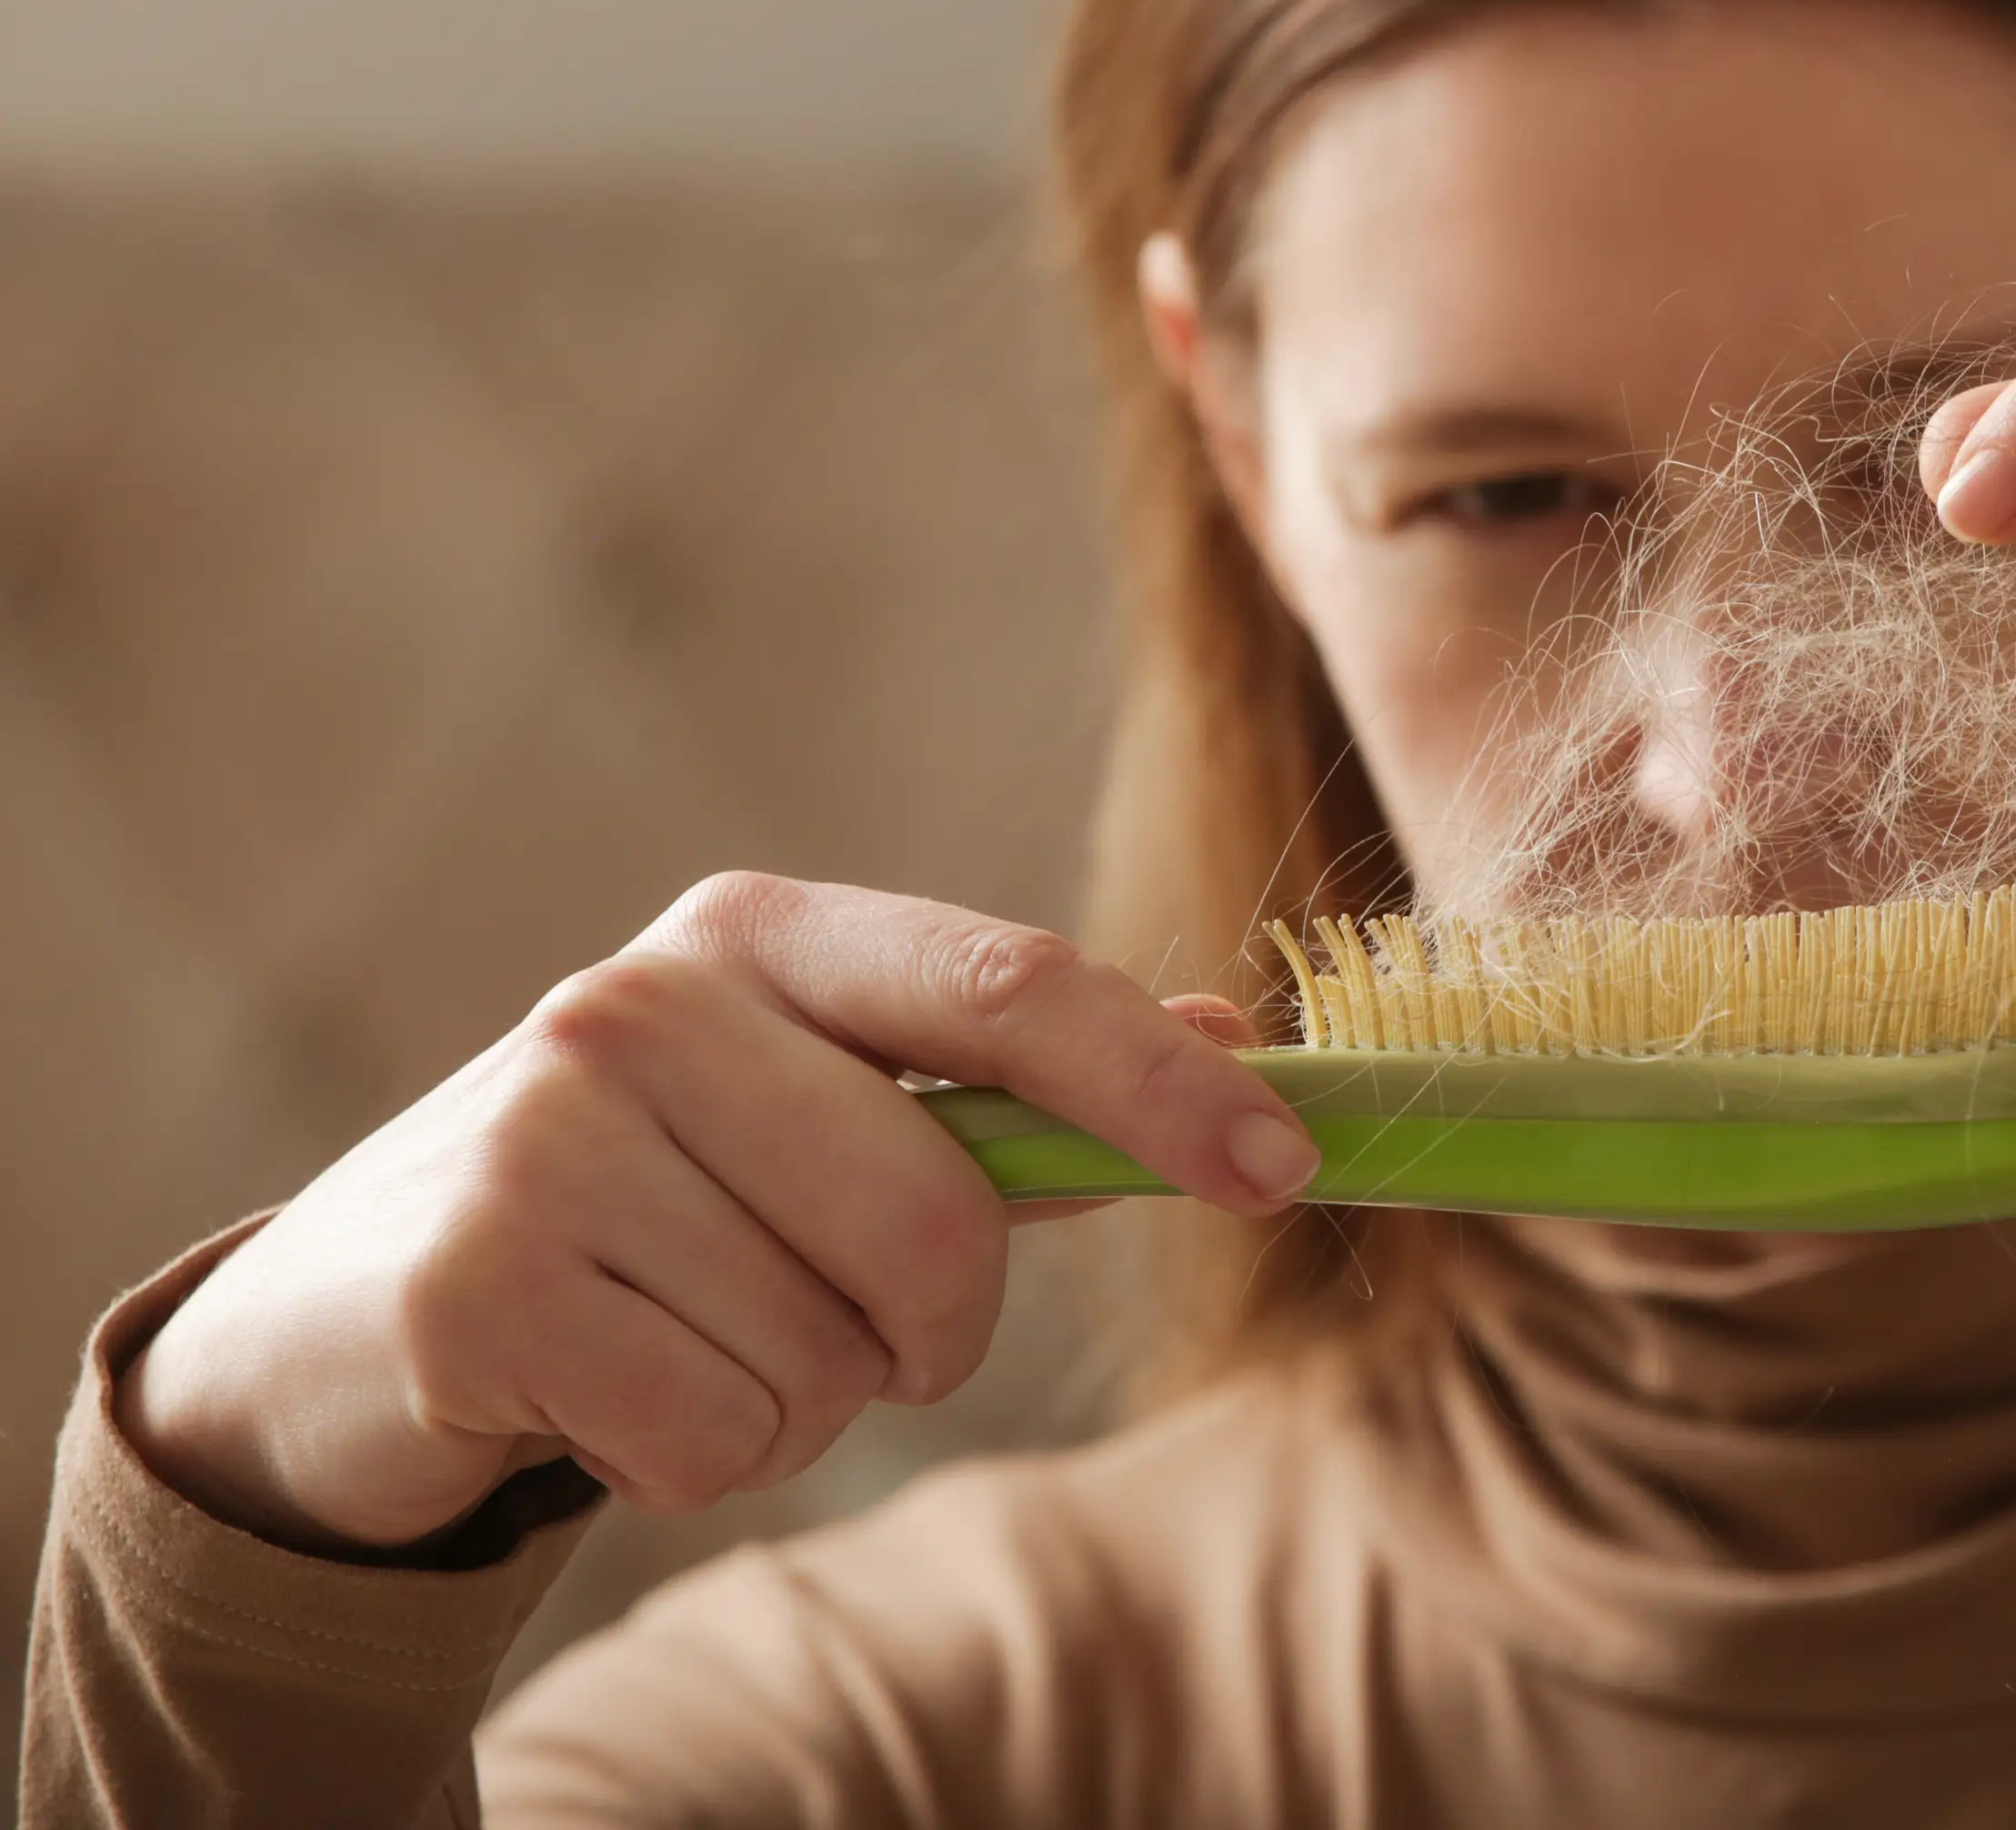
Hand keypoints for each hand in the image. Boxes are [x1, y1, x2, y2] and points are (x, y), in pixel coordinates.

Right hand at [121, 875, 1319, 1552]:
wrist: (356, 1306)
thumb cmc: (651, 1198)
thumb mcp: (820, 1110)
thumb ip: (1023, 1090)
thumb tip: (1235, 1039)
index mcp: (764, 934)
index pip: (1009, 985)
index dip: (1160, 1084)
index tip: (1283, 1169)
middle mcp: (647, 1001)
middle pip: (941, 1218)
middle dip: (930, 1326)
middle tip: (839, 1325)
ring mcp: (547, 1134)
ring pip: (831, 1354)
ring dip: (799, 1399)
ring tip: (684, 1338)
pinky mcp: (478, 1283)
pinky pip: (719, 1437)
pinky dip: (699, 1459)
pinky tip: (610, 1393)